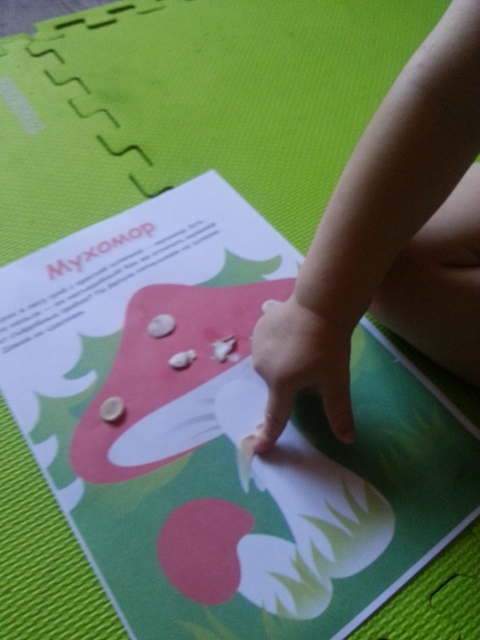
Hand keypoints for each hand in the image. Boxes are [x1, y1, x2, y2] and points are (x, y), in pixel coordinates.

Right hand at [251, 294, 354, 452]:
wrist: (319, 303)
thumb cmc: (330, 344)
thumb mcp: (336, 379)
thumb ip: (338, 411)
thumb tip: (347, 440)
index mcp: (282, 384)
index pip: (275, 417)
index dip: (268, 435)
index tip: (258, 450)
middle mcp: (263, 369)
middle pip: (277, 386)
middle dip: (291, 382)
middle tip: (311, 363)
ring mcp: (257, 348)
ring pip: (271, 366)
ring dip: (283, 364)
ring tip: (303, 345)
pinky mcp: (257, 331)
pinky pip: (266, 348)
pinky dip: (277, 347)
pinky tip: (293, 334)